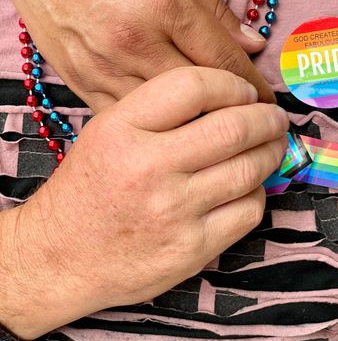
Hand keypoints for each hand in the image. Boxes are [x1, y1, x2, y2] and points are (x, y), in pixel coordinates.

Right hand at [0, 0, 273, 111]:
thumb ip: (214, 9)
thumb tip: (252, 45)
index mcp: (163, 4)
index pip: (224, 62)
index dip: (255, 90)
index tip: (271, 107)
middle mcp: (134, 42)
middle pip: (200, 98)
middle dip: (236, 116)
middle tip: (258, 129)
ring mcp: (105, 68)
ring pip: (165, 119)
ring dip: (201, 130)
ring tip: (226, 139)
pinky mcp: (83, 84)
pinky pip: (131, 121)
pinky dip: (157, 131)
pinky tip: (176, 137)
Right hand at [1, 67, 287, 340]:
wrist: (61, 256)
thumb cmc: (87, 189)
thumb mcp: (106, 133)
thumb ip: (160, 111)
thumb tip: (229, 98)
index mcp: (121, 129)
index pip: (194, 86)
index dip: (231, 84)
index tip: (244, 92)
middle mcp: (147, 168)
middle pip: (233, 128)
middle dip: (267, 118)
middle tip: (274, 118)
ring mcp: (173, 211)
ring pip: (249, 169)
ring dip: (270, 153)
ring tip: (271, 146)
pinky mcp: (191, 249)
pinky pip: (248, 210)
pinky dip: (257, 191)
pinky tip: (248, 186)